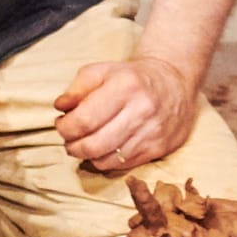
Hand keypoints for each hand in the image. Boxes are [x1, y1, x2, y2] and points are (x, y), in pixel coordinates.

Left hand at [54, 58, 195, 171]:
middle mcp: (142, 110)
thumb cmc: (132, 77)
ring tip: (85, 143)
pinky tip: (103, 148)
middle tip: (69, 139)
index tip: (61, 124)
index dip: (65, 127)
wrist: (175, 82)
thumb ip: (77, 88)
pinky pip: (121, 165)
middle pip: (93, 145)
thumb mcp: (102, 71)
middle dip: (73, 145)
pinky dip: (105, 160)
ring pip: (106, 159)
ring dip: (87, 155)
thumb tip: (60, 107)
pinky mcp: (159, 148)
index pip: (85, 120)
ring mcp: (152, 132)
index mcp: (126, 86)